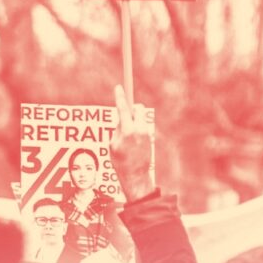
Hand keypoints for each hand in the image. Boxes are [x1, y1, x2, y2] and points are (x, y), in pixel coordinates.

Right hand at [110, 85, 154, 200]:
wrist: (135, 176)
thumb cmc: (120, 161)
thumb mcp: (113, 144)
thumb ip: (118, 129)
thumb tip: (122, 119)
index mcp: (128, 130)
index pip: (124, 108)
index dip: (120, 97)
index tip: (118, 87)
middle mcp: (140, 130)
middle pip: (138, 109)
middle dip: (132, 108)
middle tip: (124, 115)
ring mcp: (147, 134)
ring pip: (141, 117)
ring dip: (134, 119)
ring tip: (127, 134)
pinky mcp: (150, 138)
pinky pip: (143, 126)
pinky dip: (136, 128)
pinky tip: (132, 142)